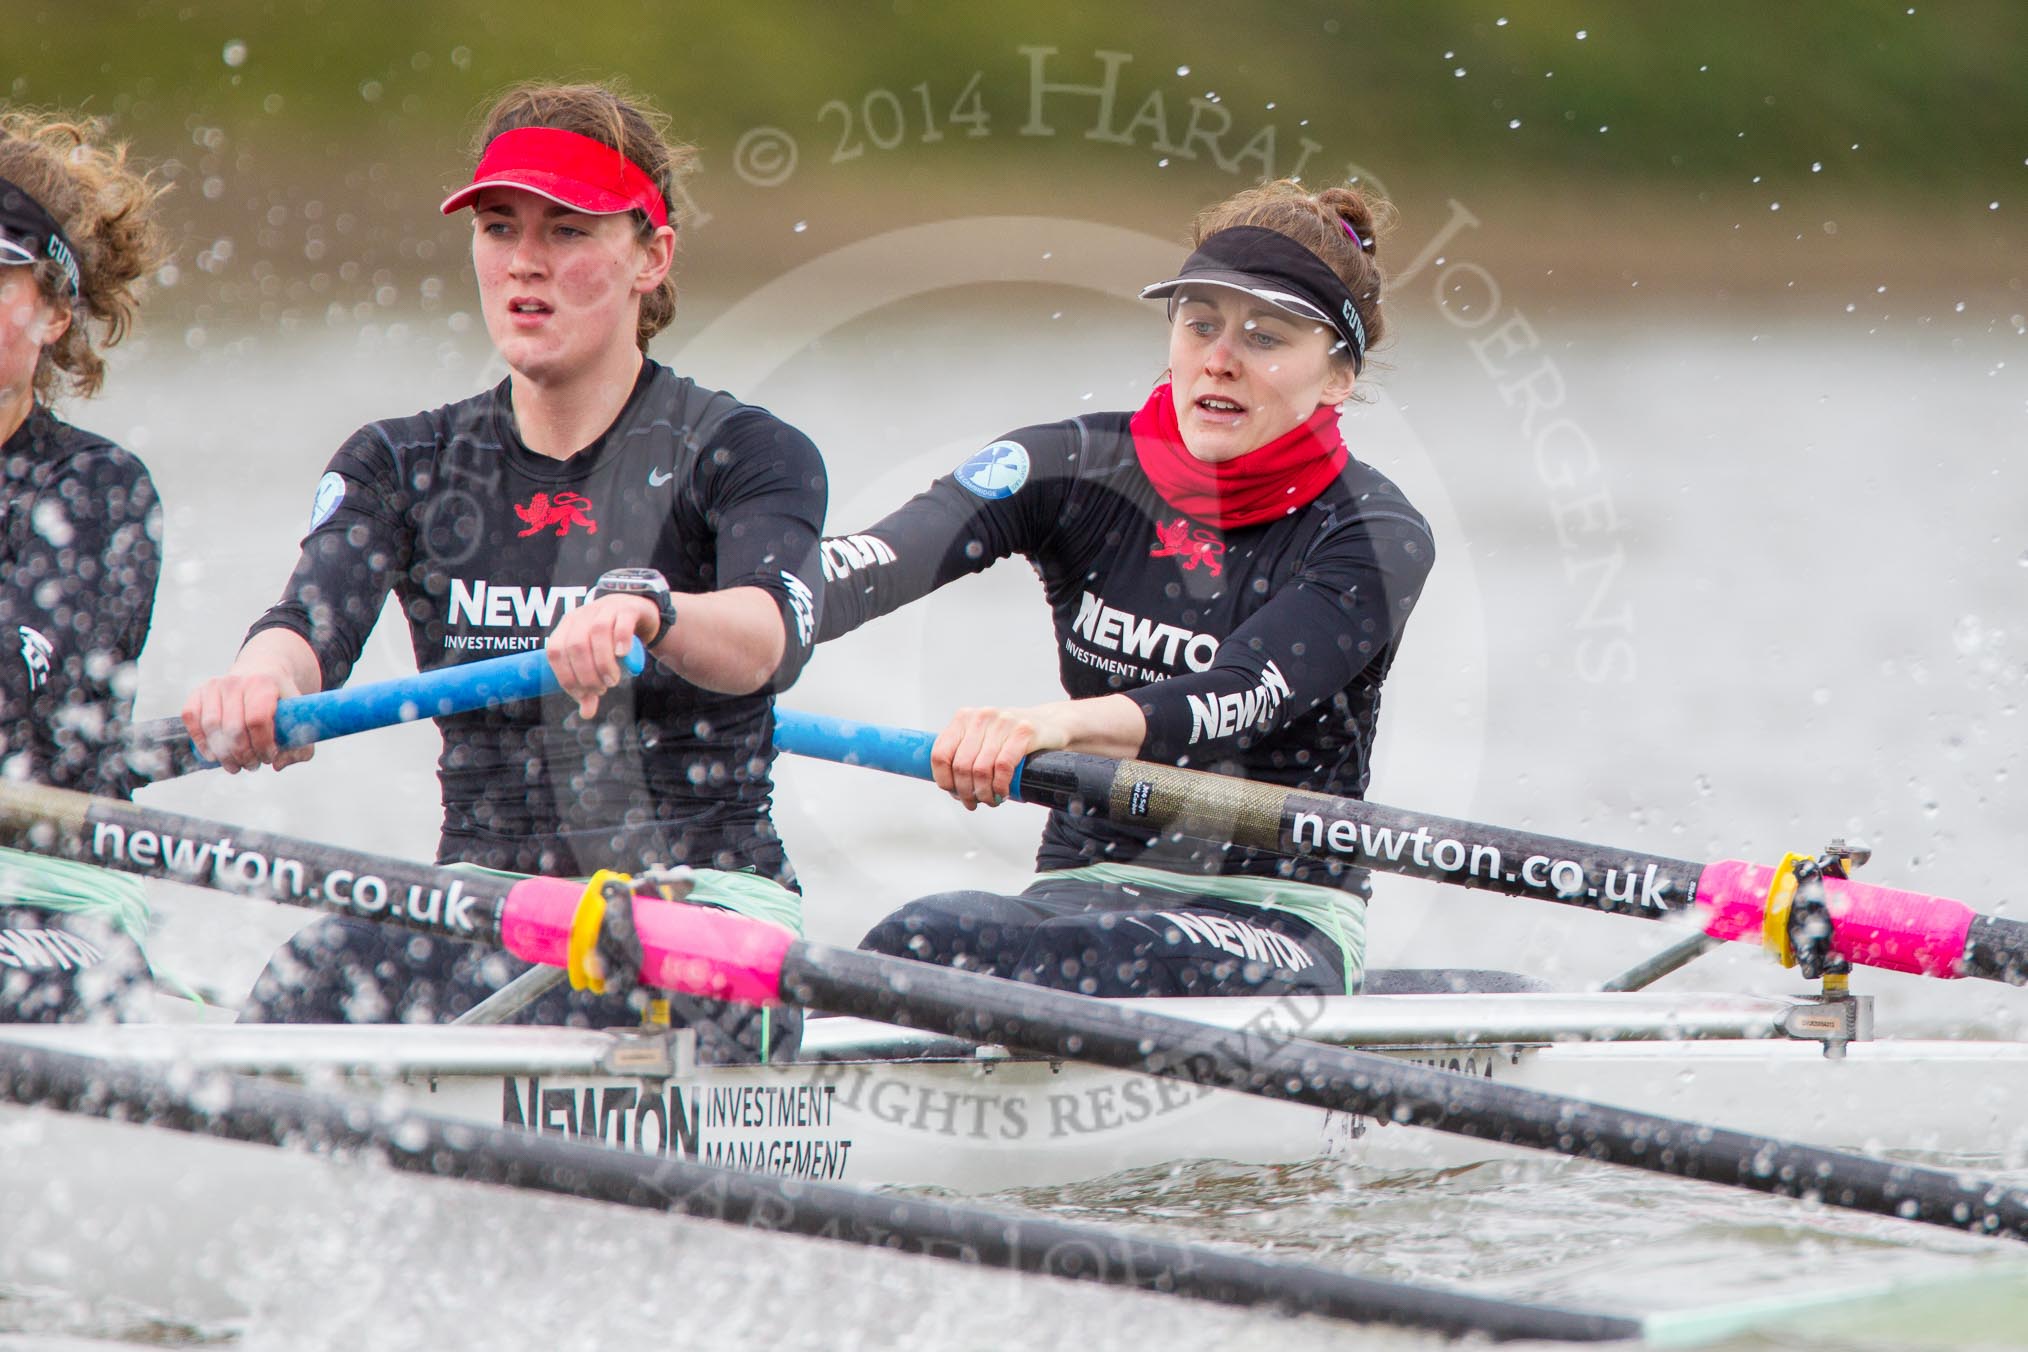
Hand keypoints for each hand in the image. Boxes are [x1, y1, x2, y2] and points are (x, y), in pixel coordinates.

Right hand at [181, 668, 314, 772]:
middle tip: (252, 765)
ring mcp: (214, 685)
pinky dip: (201, 741)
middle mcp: (236, 682)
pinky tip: (214, 755)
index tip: (269, 757)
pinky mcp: (198, 692)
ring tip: (236, 765)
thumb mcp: (299, 718)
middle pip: (234, 728)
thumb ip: (300, 747)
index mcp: (264, 685)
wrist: (261, 672)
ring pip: (212, 727)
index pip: (258, 720)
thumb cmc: (280, 701)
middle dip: (243, 755)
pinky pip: (192, 719)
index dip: (262, 745)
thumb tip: (277, 765)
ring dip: (223, 754)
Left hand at [547, 594, 656, 717]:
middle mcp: (582, 615)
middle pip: (576, 645)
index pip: (555, 652)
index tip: (584, 695)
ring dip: (603, 662)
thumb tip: (586, 714)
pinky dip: (621, 640)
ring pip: (597, 633)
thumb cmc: (611, 640)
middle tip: (601, 689)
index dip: (566, 677)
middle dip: (587, 674)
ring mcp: (605, 609)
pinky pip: (621, 622)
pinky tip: (623, 655)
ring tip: (612, 681)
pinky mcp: (627, 609)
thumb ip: (591, 685)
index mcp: (566, 627)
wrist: (636, 612)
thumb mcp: (597, 661)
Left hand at [931, 704, 1071, 810]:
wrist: (1051, 724)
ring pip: (981, 769)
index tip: (954, 792)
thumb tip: (950, 785)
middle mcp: (981, 717)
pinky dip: (1000, 786)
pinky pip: (1003, 766)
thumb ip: (964, 754)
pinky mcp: (1024, 731)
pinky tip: (1003, 793)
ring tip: (990, 800)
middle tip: (974, 802)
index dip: (944, 780)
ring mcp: (1003, 722)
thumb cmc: (1012, 738)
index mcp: (964, 718)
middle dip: (966, 792)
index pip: (940, 754)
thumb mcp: (983, 738)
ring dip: (984, 793)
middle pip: (961, 766)